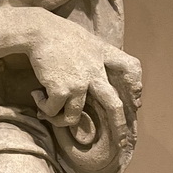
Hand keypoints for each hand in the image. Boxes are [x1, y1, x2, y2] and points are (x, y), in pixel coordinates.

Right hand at [28, 11, 141, 143]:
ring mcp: (80, 82)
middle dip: (119, 127)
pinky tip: (36, 96)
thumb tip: (93, 75)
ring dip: (60, 120)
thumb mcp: (85, 40)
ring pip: (75, 117)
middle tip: (122, 142)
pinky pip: (54, 111)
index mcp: (103, 54)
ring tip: (48, 113)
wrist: (38, 30)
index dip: (135, 86)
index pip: (130, 68)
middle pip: (114, 104)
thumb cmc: (58, 34)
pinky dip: (44, 109)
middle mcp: (96, 70)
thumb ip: (94, 55)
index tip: (136, 103)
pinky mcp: (63, 89)